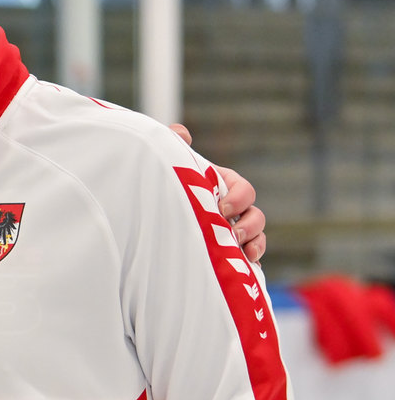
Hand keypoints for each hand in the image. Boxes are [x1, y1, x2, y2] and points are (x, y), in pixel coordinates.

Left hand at [169, 126, 265, 264]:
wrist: (143, 221)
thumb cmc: (161, 187)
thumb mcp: (168, 169)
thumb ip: (174, 147)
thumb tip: (180, 131)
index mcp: (221, 187)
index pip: (243, 189)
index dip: (239, 198)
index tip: (222, 209)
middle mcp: (230, 211)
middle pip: (256, 215)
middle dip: (250, 225)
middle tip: (233, 234)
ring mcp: (230, 232)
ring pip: (256, 238)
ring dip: (255, 244)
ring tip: (244, 253)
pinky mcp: (226, 253)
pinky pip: (247, 259)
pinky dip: (250, 263)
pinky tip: (246, 268)